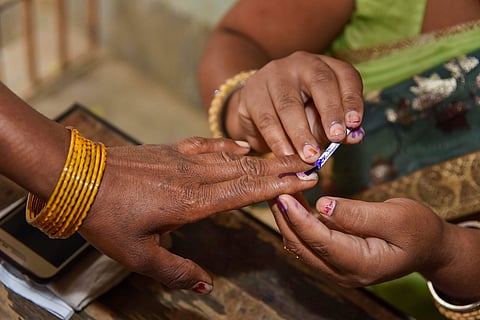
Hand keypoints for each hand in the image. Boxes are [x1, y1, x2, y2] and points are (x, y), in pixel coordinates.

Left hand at [79, 137, 316, 292]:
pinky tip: (241, 146)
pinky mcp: (171, 149)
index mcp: (192, 202)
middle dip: (283, 167)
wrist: (77, 177)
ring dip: (263, 156)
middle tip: (312, 162)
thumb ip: (176, 271)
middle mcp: (195, 176)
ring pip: (232, 156)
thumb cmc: (107, 218)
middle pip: (248, 170)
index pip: (246, 191)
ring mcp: (184, 158)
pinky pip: (207, 144)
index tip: (306, 179)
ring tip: (287, 154)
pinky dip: (228, 145)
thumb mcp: (139, 256)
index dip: (279, 185)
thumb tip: (207, 287)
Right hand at [225, 51, 364, 161]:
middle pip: (320, 83)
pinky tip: (286, 156)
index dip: (352, 99)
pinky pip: (266, 119)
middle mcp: (301, 63)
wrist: (257, 109)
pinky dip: (278, 141)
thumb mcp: (322, 119)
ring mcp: (273, 75)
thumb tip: (354, 137)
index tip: (354, 124)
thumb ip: (338, 127)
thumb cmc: (299, 115)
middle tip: (335, 137)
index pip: (345, 76)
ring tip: (310, 157)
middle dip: (330, 111)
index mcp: (326, 66)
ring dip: (301, 134)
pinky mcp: (252, 93)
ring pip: (289, 104)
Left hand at [271, 195, 447, 286]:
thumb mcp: (395, 217)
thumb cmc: (417, 230)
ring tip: (279, 189)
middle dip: (285, 217)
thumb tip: (322, 205)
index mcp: (361, 265)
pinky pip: (308, 240)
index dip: (299, 219)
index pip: (321, 242)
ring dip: (287, 218)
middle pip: (302, 246)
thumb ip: (358, 214)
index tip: (283, 195)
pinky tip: (293, 199)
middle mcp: (343, 272)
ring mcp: (336, 267)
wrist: (428, 246)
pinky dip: (297, 220)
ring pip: (300, 244)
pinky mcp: (333, 257)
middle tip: (274, 187)